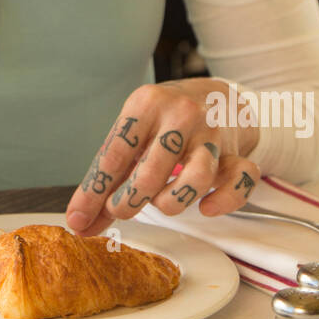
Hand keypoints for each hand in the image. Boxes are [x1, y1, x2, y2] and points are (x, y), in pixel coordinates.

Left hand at [65, 79, 260, 235]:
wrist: (215, 96)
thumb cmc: (162, 123)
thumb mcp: (130, 137)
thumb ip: (106, 178)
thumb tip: (79, 221)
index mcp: (146, 104)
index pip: (115, 153)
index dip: (96, 191)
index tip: (80, 218)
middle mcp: (181, 114)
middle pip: (152, 170)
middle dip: (130, 200)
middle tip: (122, 209)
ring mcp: (211, 133)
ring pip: (196, 177)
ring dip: (172, 202)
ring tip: (160, 202)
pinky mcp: (236, 152)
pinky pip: (239, 180)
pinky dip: (224, 201)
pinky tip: (205, 208)